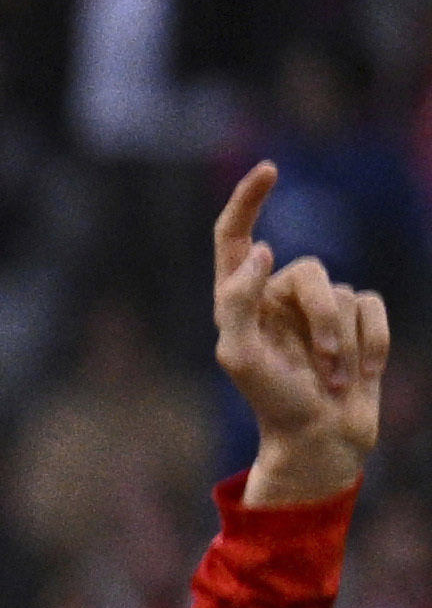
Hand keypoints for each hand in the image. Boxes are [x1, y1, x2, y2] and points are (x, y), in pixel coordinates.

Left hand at [210, 165, 388, 507]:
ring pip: (346, 293)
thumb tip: (259, 250)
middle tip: (322, 367)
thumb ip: (237, 301)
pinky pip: (373, 307)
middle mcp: (277, 294)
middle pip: (311, 272)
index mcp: (239, 300)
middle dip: (322, 321)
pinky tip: (360, 374)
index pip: (234, 237)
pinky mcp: (358, 319)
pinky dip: (372, 342)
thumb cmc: (271, 400)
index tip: (269, 170)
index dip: (248, 200)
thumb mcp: (239, 355)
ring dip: (344, 341)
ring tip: (334, 379)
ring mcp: (320, 306)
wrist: (319, 438)